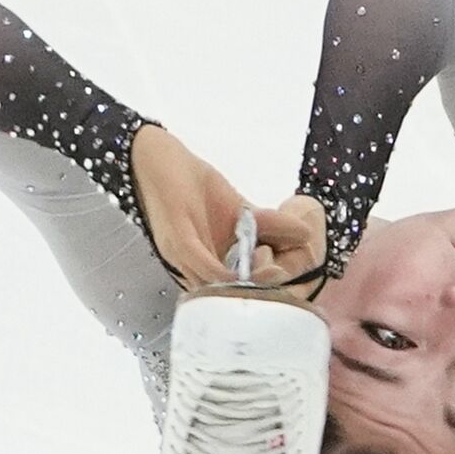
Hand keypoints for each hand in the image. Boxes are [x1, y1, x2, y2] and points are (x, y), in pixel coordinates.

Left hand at [132, 126, 326, 295]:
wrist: (149, 153)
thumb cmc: (188, 181)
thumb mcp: (238, 208)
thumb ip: (268, 226)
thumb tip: (306, 236)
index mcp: (205, 264)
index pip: (236, 293)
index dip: (266, 296)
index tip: (291, 292)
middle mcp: (190, 267)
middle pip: (226, 298)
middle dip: (258, 300)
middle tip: (284, 294)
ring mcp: (181, 256)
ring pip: (214, 289)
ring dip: (244, 292)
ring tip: (272, 289)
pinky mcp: (176, 237)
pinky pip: (199, 263)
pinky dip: (221, 274)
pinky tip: (242, 277)